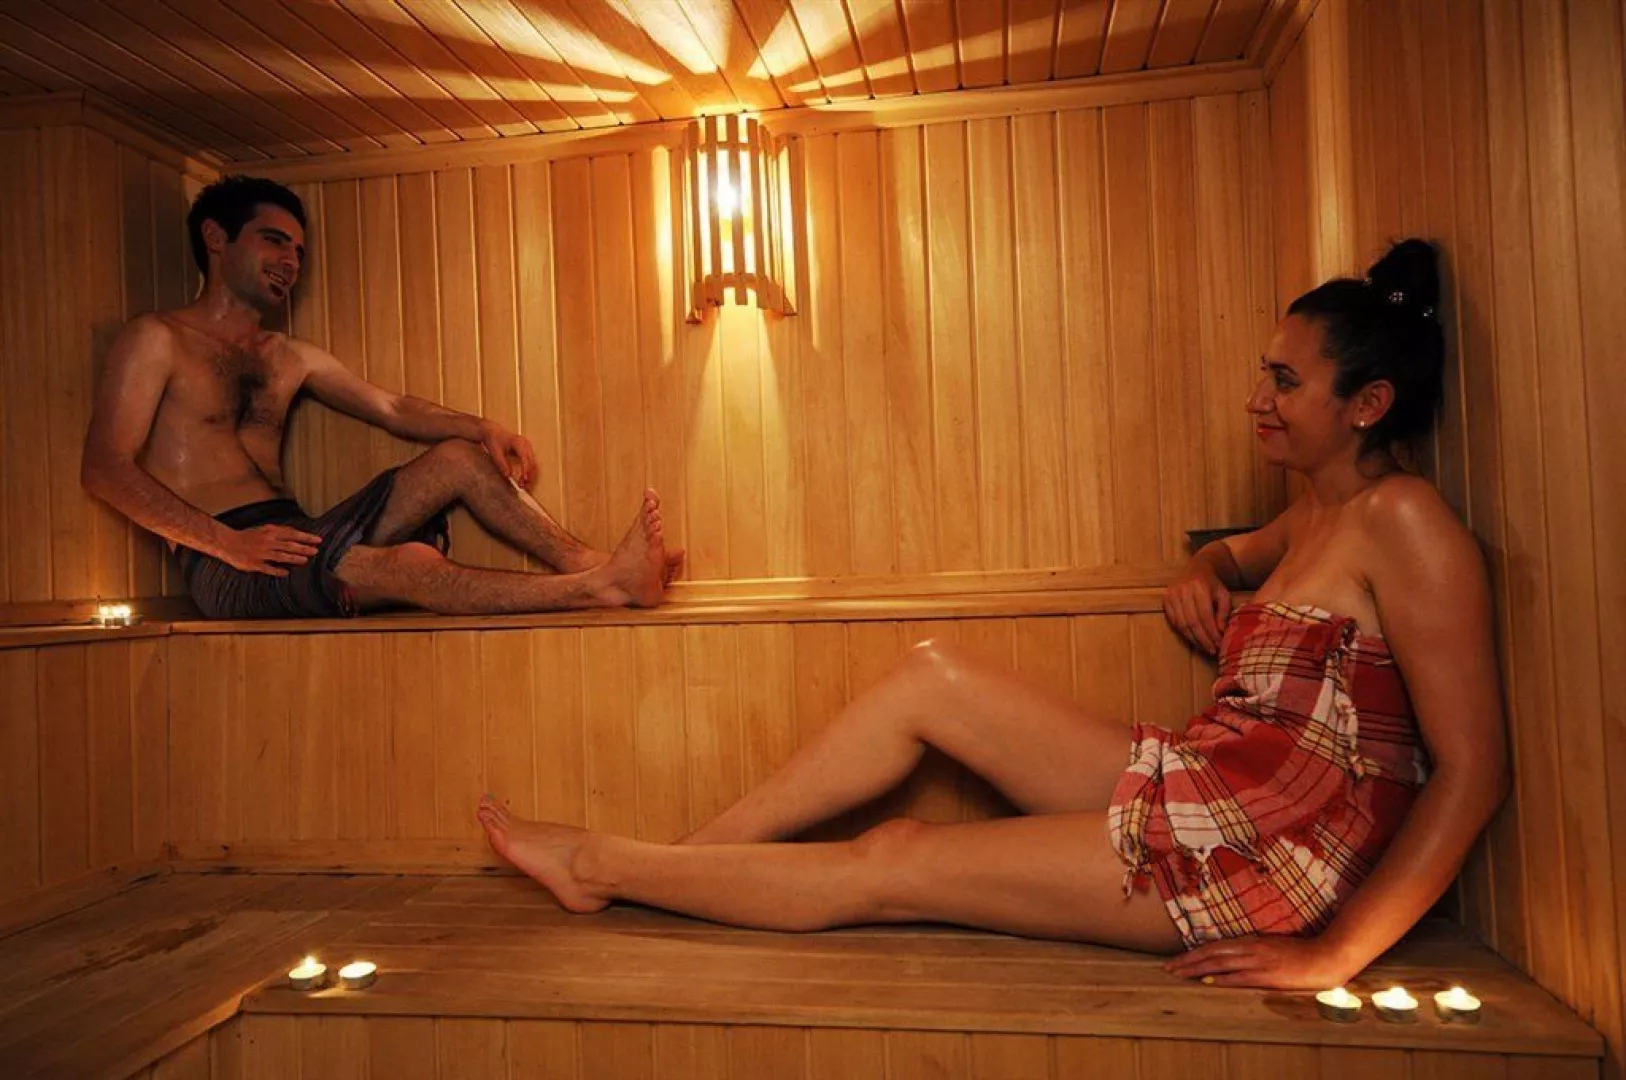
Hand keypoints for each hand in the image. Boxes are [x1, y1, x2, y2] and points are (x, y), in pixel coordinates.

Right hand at [220, 524, 322, 576]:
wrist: (228, 543)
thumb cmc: (248, 536)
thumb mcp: (264, 529)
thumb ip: (279, 531)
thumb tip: (295, 532)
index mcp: (270, 532)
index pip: (292, 534)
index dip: (305, 537)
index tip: (318, 540)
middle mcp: (267, 542)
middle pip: (289, 545)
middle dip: (303, 548)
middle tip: (316, 551)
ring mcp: (260, 554)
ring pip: (280, 556)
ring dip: (294, 558)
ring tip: (305, 560)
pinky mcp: (254, 564)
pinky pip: (267, 568)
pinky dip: (277, 570)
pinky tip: (286, 572)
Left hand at [481, 423, 535, 486]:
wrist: (493, 431)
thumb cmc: (494, 440)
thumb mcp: (495, 452)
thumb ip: (502, 463)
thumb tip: (508, 475)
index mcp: (519, 443)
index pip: (525, 458)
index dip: (526, 470)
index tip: (524, 480)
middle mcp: (526, 444)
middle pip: (532, 462)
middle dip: (529, 475)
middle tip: (523, 486)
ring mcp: (528, 447)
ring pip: (533, 463)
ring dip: (530, 475)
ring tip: (523, 484)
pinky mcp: (527, 451)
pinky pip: (531, 462)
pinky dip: (528, 471)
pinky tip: (524, 478)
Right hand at [1163, 567, 1231, 654]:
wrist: (1196, 568)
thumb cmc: (1212, 584)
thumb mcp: (1224, 595)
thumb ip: (1223, 613)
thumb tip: (1219, 632)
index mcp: (1199, 587)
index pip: (1205, 615)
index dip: (1211, 632)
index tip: (1218, 644)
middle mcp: (1183, 590)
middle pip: (1192, 621)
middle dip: (1203, 639)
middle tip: (1211, 650)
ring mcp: (1171, 595)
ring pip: (1181, 623)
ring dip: (1193, 639)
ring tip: (1203, 648)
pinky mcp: (1165, 600)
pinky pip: (1173, 621)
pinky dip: (1183, 633)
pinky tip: (1193, 639)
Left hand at [1164, 935, 1360, 989]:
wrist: (1326, 956)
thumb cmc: (1301, 953)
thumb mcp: (1272, 948)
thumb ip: (1253, 952)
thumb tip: (1233, 960)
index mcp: (1251, 941)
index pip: (1215, 946)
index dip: (1193, 952)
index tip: (1176, 959)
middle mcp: (1251, 948)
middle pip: (1211, 953)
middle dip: (1187, 961)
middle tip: (1167, 968)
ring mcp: (1259, 961)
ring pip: (1220, 963)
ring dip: (1197, 969)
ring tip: (1178, 974)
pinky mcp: (1269, 975)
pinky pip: (1241, 977)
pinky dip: (1222, 979)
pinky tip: (1207, 982)